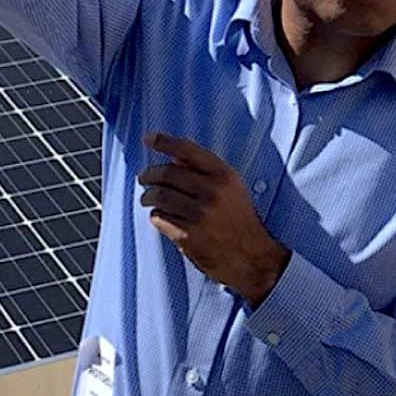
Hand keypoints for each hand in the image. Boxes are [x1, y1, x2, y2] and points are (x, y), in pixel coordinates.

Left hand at [138, 133, 290, 306]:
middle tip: (143, 177)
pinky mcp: (188, 236)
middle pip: (167, 173)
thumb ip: (205, 171)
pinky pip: (160, 217)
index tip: (149, 139)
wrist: (252, 257)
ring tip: (148, 198)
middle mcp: (212, 192)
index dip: (165, 141)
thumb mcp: (231, 188)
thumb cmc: (239, 219)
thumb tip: (172, 156)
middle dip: (149, 174)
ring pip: (159, 195)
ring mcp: (199, 215)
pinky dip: (156, 215)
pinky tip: (161, 216)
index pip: (188, 150)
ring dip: (148, 196)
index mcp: (224, 175)